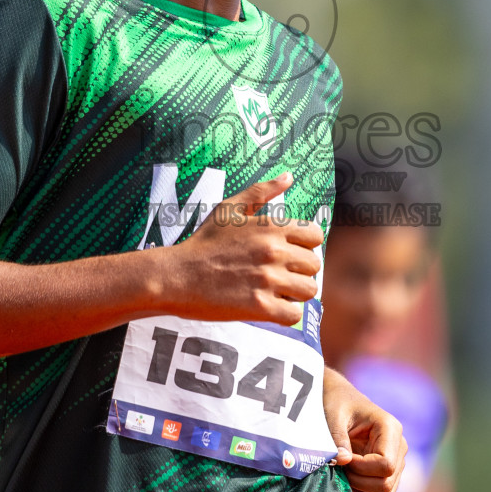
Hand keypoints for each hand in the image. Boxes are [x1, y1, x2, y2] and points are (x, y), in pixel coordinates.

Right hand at [156, 172, 322, 325]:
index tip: (289, 253)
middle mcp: (274, 252)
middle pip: (314, 265)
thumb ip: (261, 192)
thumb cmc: (202, 243)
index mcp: (271, 227)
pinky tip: (270, 308)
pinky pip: (294, 315)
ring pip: (308, 291)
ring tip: (276, 292)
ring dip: (295, 294)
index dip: (305, 245)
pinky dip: (285, 314)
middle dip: (300, 271)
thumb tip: (289, 176)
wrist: (176, 276)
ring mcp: (268, 280)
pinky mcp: (260, 307)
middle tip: (280, 275)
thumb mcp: (228, 209)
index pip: (315, 236)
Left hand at [323, 368, 405, 491]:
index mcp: (390, 428)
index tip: (343, 458)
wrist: (342, 402)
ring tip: (345, 474)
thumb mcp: (334, 415)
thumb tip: (343, 461)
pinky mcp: (390, 475)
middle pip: (386, 484)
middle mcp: (399, 447)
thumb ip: (337, 438)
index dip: (361, 468)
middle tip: (341, 468)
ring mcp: (397, 462)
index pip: (386, 464)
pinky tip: (353, 482)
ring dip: (362, 491)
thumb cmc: (338, 404)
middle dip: (358, 482)